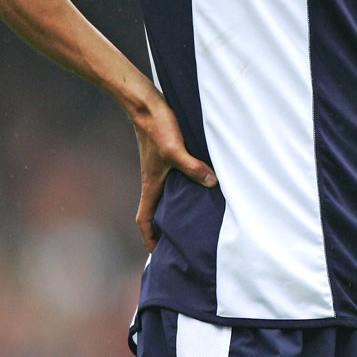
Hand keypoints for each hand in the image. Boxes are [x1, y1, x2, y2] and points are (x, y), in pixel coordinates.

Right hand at [133, 94, 216, 253]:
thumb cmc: (157, 127)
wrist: (146, 103)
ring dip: (175, 208)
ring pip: (166, 195)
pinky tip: (200, 183)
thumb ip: (193, 167)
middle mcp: (153, 179)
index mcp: (151, 184)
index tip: (158, 253)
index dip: (149, 238)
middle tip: (181, 240)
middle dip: (165, 228)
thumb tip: (212, 183)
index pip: (144, 219)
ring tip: (194, 216)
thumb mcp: (175, 149)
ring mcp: (159, 167)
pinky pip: (174, 179)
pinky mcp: (166, 155)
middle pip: (156, 210)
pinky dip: (183, 188)